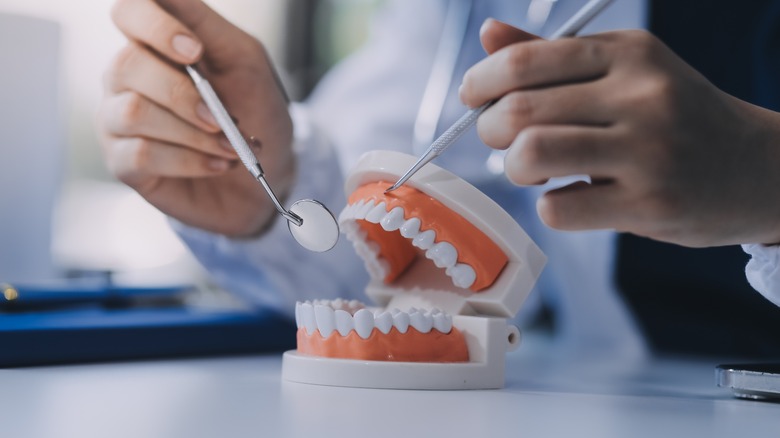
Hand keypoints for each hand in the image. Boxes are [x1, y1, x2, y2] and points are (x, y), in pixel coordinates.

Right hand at [99, 0, 292, 236]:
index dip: (155, 25)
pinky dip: (189, 160)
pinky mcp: (124, 163)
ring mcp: (119, 121)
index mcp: (155, 45)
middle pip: (127, 65)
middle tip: (221, 117)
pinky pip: (140, 154)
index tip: (193, 50)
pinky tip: (217, 163)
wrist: (271, 172)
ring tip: (228, 145)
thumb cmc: (256, 112)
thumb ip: (204, 23)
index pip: (128, 12)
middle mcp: (128, 78)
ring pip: (133, 112)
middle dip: (183, 94)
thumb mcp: (244, 60)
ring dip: (192, 133)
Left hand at [460, 19, 779, 246]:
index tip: (472, 98)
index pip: (525, 60)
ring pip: (531, 154)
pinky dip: (549, 206)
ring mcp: (648, 151)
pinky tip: (571, 198)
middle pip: (518, 111)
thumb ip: (554, 57)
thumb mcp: (625, 72)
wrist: (756, 168)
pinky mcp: (651, 204)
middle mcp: (641, 94)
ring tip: (531, 170)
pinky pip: (558, 208)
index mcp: (628, 53)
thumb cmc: (676, 118)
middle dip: (489, 130)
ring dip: (514, 168)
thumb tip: (489, 35)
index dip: (481, 82)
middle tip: (502, 141)